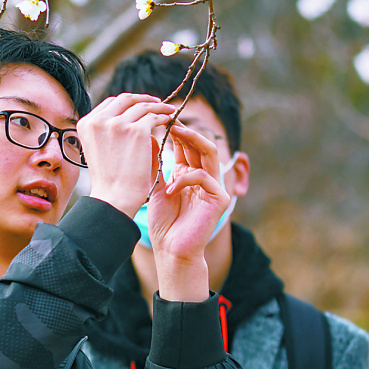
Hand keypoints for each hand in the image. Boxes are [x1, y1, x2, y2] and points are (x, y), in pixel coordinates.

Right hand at [78, 93, 176, 216]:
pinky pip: (154, 117)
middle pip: (126, 99)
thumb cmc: (110, 179)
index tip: (140, 106)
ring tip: (169, 110)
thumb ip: (109, 130)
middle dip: (143, 99)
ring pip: (143, 107)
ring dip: (158, 106)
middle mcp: (99, 120)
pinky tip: (169, 120)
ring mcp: (118, 124)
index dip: (128, 103)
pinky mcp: (137, 131)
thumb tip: (132, 115)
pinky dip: (164, 116)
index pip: (110, 103)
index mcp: (86, 123)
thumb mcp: (99, 148)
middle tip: (157, 102)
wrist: (114, 197)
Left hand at [144, 124, 230, 302]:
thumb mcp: (156, 187)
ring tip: (174, 131)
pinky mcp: (220, 199)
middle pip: (200, 144)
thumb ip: (156, 164)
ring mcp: (214, 187)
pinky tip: (170, 189)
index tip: (160, 118)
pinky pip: (204, 177)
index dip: (176, 130)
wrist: (171, 250)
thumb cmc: (164, 222)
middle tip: (169, 118)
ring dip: (191, 139)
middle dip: (184, 129)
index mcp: (189, 173)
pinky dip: (185, 179)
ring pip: (209, 153)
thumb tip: (149, 136)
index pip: (187, 145)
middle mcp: (204, 177)